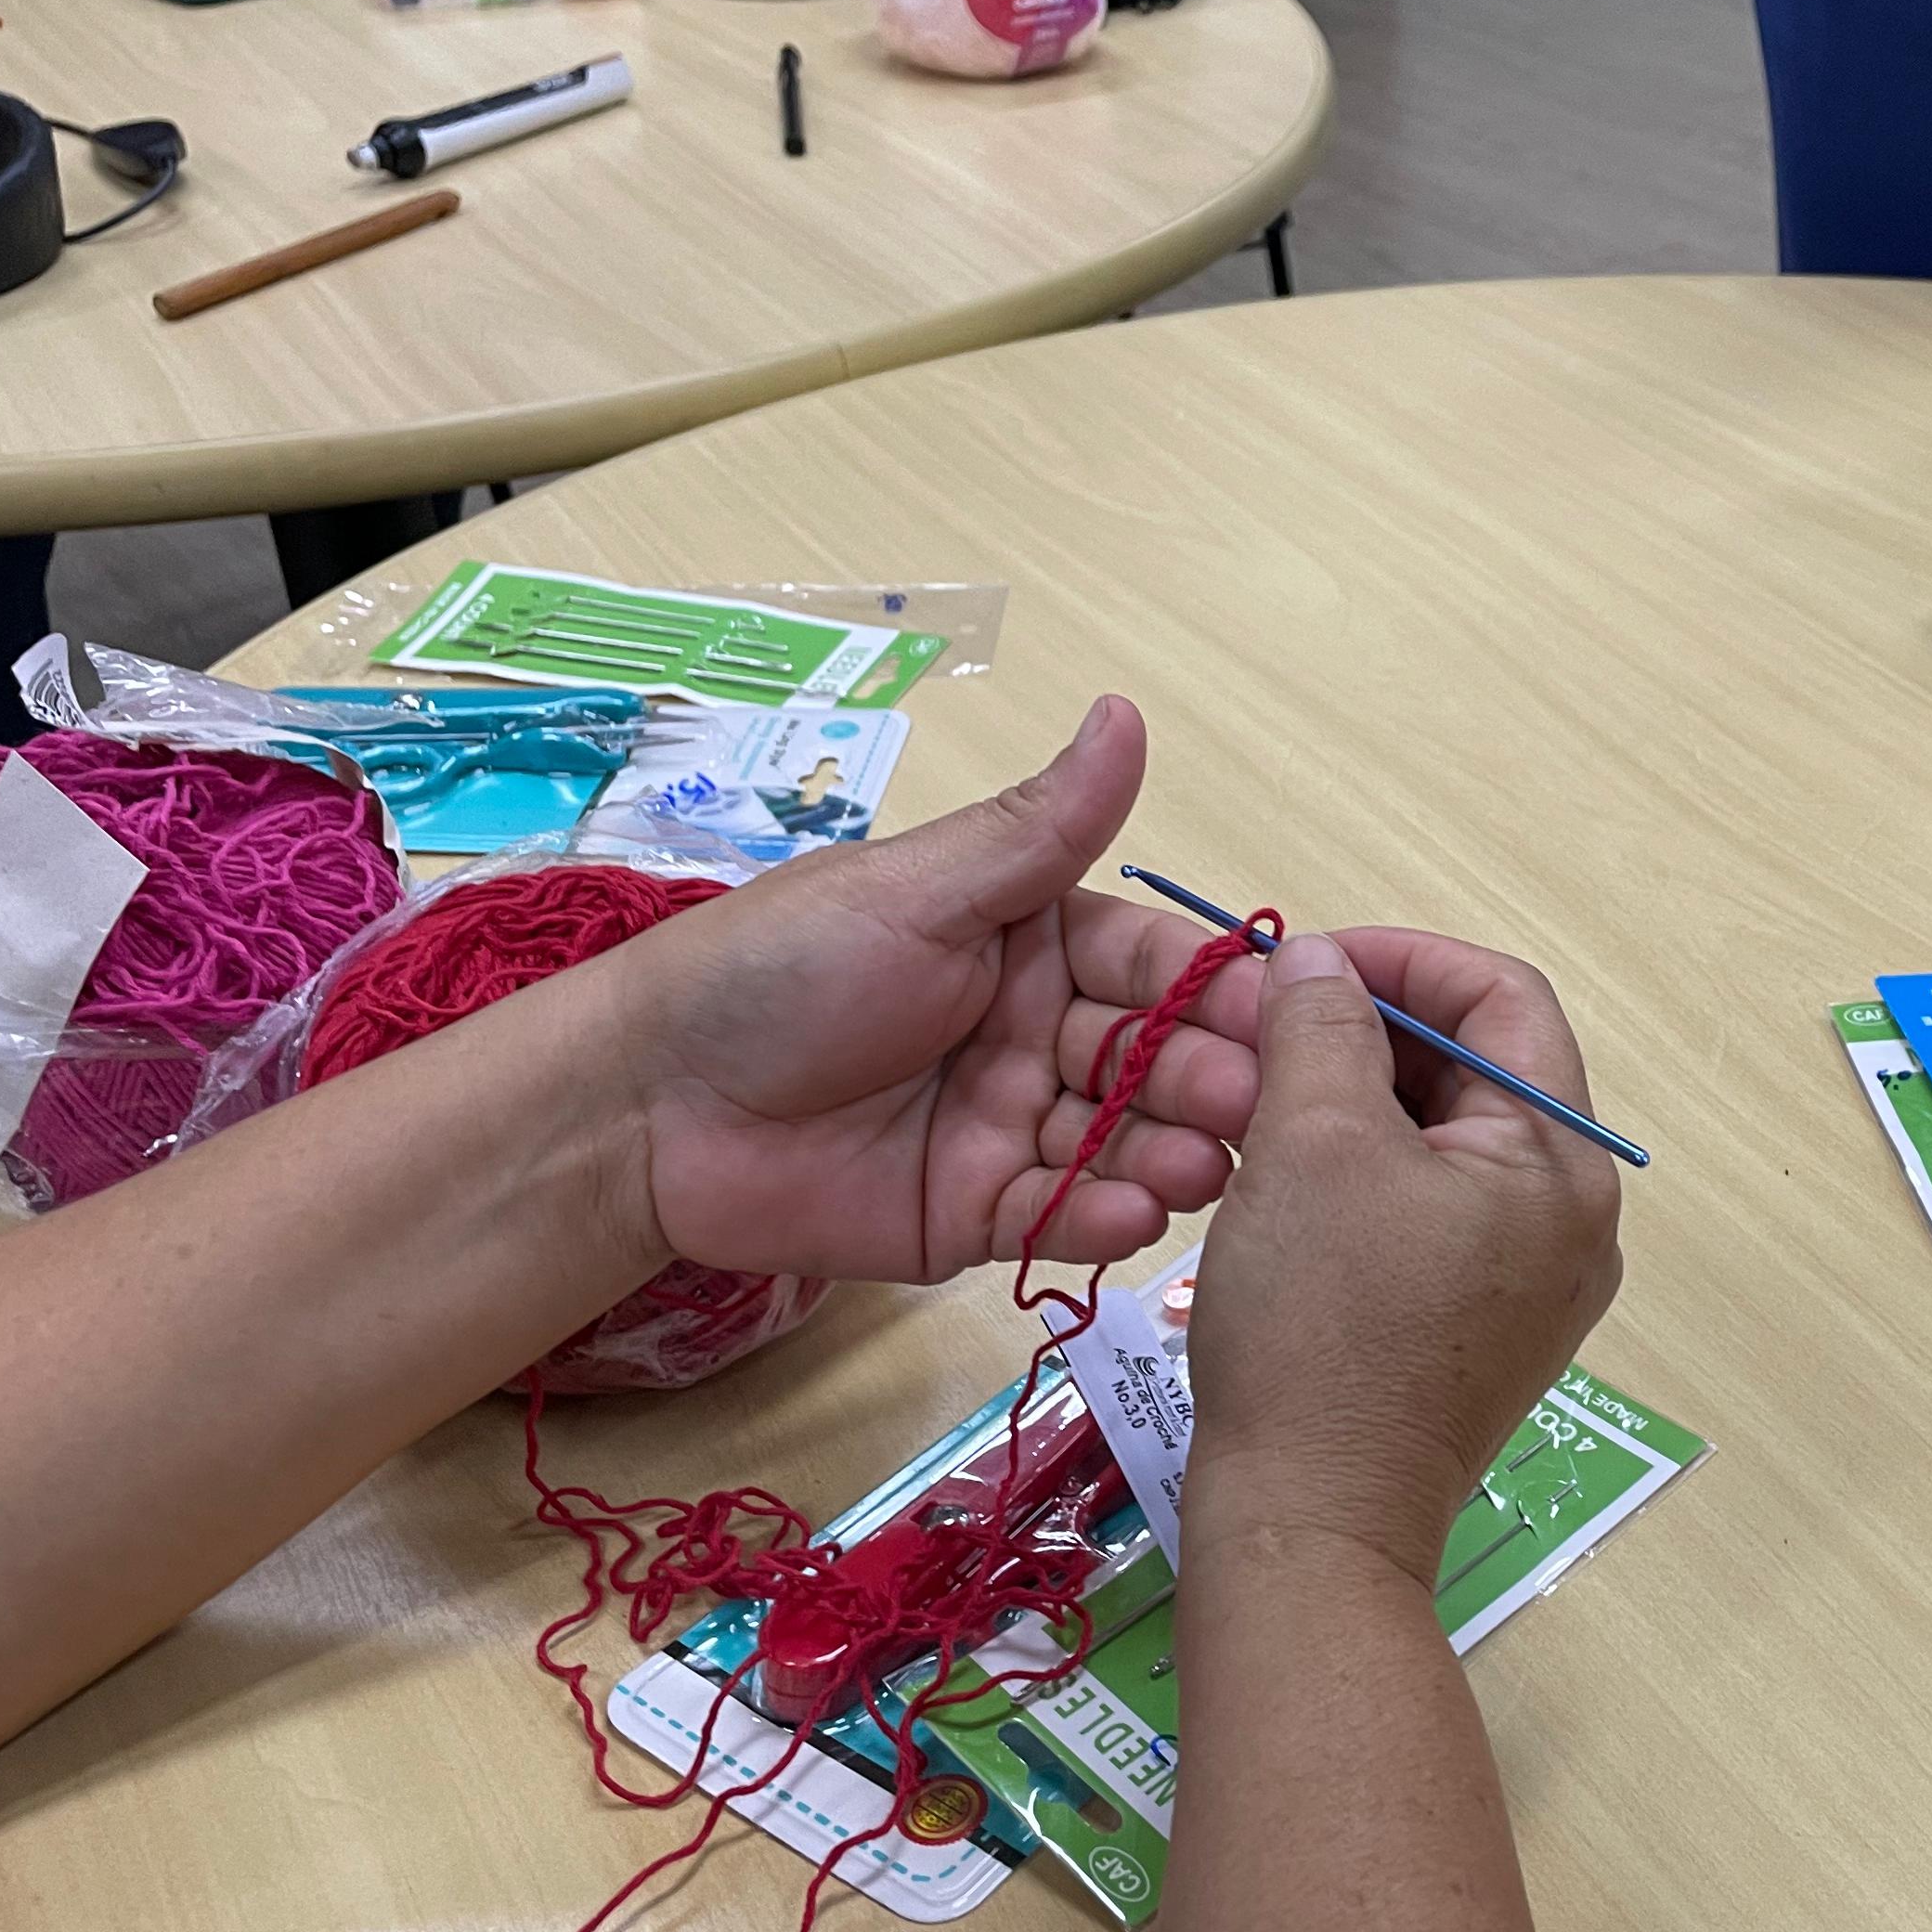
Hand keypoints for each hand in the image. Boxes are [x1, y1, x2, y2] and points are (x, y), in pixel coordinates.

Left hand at [592, 695, 1269, 1283]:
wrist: (651, 1103)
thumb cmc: (778, 970)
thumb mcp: (919, 893)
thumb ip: (1039, 830)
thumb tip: (1126, 713)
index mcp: (1029, 940)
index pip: (1153, 962)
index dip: (1215, 988)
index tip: (1280, 1015)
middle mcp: (1035, 1032)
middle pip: (1155, 1058)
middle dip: (1208, 1081)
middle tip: (1247, 1104)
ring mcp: (1009, 1127)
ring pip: (1122, 1143)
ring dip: (1170, 1154)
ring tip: (1198, 1168)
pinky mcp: (977, 1216)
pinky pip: (1060, 1217)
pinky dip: (1102, 1218)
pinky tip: (1132, 1212)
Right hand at [1182, 931, 1623, 1577]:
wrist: (1314, 1520)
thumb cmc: (1320, 1327)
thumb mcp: (1311, 1143)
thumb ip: (1320, 1026)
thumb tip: (1317, 958)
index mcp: (1561, 1164)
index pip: (1504, 999)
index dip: (1402, 958)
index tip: (1304, 963)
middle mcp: (1573, 1220)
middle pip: (1482, 1070)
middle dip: (1374, 1032)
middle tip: (1268, 1028)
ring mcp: (1534, 1283)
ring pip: (1449, 1143)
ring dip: (1360, 1101)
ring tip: (1262, 1099)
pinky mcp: (1482, 1330)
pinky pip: (1434, 1213)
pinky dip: (1366, 1173)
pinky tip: (1285, 1178)